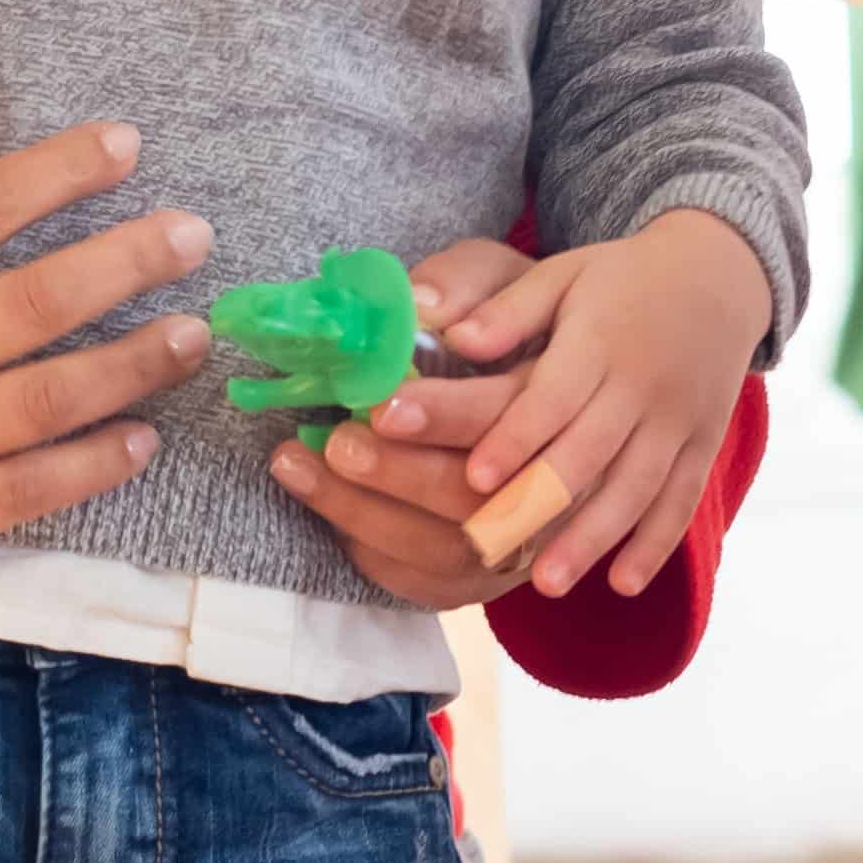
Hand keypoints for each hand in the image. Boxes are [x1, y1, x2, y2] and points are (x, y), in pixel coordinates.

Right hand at [0, 82, 214, 794]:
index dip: (58, 173)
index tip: (128, 145)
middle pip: (33, 301)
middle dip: (127, 262)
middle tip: (197, 235)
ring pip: (46, 397)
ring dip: (132, 365)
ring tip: (193, 336)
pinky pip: (27, 490)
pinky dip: (92, 463)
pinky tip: (142, 437)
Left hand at [259, 238, 551, 612]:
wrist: (561, 390)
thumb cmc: (514, 323)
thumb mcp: (501, 276)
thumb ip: (466, 284)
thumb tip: (419, 304)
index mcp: (565, 396)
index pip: (512, 416)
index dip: (446, 416)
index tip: (382, 405)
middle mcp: (563, 476)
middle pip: (482, 497)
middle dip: (400, 474)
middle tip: (335, 442)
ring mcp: (537, 534)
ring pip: (457, 550)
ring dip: (368, 515)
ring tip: (296, 467)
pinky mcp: (501, 573)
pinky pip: (442, 586)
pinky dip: (383, 558)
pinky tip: (333, 518)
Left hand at [380, 207, 771, 600]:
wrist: (718, 276)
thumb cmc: (620, 281)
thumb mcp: (563, 275)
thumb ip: (508, 310)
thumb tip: (454, 338)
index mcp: (599, 340)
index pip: (552, 397)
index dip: (514, 439)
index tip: (473, 478)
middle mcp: (642, 385)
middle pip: (589, 454)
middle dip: (539, 502)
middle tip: (491, 548)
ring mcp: (678, 421)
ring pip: (634, 489)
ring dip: (591, 539)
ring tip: (545, 583)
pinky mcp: (702, 446)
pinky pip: (681, 501)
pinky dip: (655, 545)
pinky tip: (621, 583)